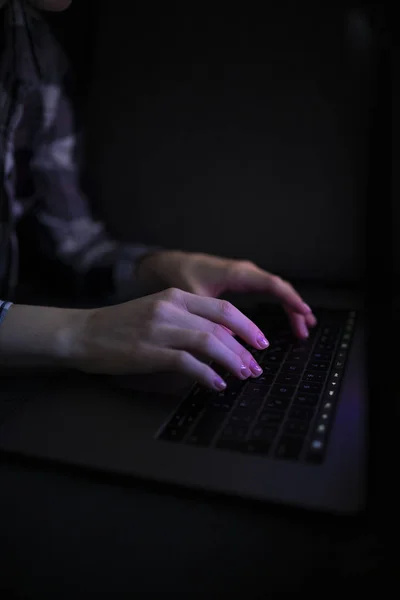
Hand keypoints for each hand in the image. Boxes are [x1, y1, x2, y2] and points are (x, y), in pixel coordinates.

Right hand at [73, 288, 269, 389]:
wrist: (83, 333)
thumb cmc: (121, 325)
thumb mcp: (157, 311)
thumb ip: (187, 319)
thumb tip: (222, 339)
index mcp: (175, 295)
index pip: (222, 307)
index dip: (247, 325)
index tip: (261, 342)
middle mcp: (171, 308)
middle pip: (221, 326)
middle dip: (245, 348)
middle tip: (256, 365)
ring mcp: (160, 328)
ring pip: (210, 343)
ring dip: (232, 362)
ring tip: (243, 376)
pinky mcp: (150, 351)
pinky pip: (188, 363)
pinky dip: (208, 375)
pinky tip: (216, 385)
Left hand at [137, 251, 316, 337]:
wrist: (167, 264)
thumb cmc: (179, 275)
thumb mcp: (193, 298)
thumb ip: (210, 316)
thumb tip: (230, 339)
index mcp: (236, 273)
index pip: (272, 284)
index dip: (290, 299)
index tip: (304, 312)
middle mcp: (245, 272)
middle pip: (279, 288)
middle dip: (295, 308)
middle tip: (305, 330)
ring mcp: (244, 276)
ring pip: (276, 290)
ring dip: (290, 307)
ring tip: (303, 328)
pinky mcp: (240, 282)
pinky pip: (268, 291)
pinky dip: (280, 304)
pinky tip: (287, 317)